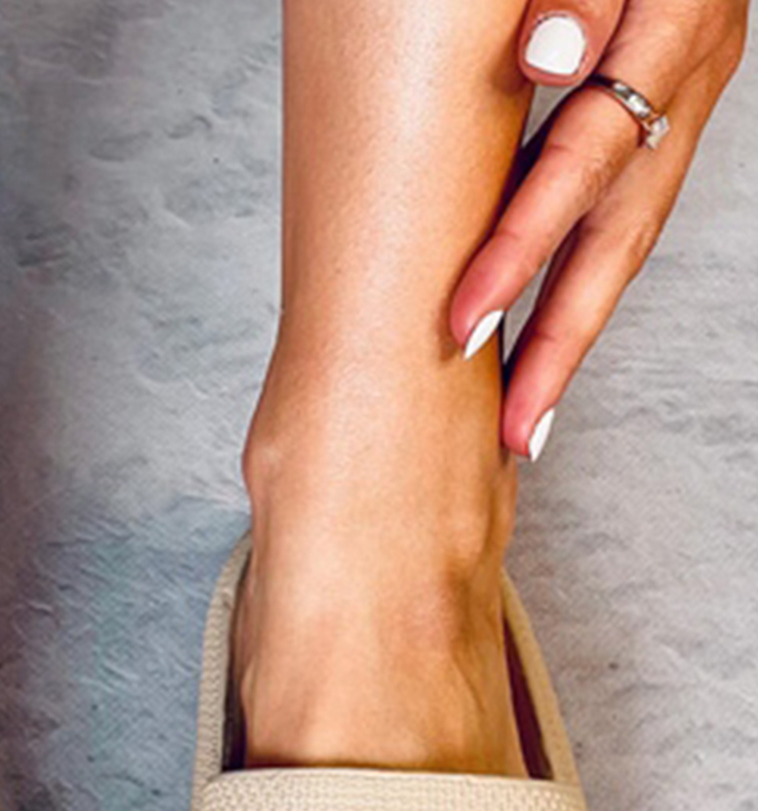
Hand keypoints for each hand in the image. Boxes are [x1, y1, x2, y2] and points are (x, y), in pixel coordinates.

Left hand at [451, 0, 747, 456]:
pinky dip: (583, 287)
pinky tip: (542, 354)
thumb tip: (544, 60)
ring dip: (573, 335)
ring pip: (632, 233)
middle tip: (508, 425)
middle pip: (622, 224)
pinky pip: (629, 215)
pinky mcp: (678, 103)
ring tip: (526, 425)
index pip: (589, 153)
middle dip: (556, 332)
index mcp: (672, 19)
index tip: (463, 316)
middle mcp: (691, 64)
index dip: (525, 242)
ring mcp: (690, 88)